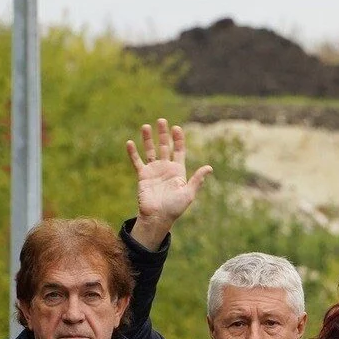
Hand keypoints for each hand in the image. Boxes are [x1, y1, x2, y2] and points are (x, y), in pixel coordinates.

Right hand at [127, 118, 211, 245]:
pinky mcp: (143, 175)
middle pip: (165, 146)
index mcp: (178, 171)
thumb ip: (197, 179)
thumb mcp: (188, 193)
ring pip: (150, 150)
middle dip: (164, 134)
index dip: (178, 139)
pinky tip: (130, 142)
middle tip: (162, 120)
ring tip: (146, 126)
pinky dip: (133, 153)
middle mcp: (166, 168)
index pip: (179, 150)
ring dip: (148, 139)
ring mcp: (154, 171)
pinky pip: (137, 161)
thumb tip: (209, 168)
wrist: (158, 217)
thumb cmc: (175, 208)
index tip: (177, 128)